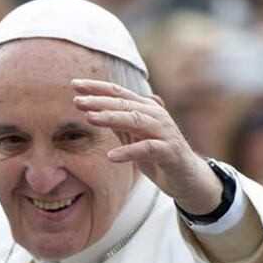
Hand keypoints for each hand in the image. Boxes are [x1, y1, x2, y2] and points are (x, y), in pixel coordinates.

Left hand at [71, 79, 221, 212]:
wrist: (188, 178)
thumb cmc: (159, 157)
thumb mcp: (135, 138)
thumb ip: (120, 124)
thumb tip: (97, 109)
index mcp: (146, 109)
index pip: (119, 93)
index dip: (97, 88)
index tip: (74, 85)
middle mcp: (156, 116)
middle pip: (124, 103)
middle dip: (99, 101)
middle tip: (77, 101)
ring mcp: (164, 132)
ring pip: (135, 120)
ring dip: (111, 118)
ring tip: (89, 118)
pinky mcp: (169, 152)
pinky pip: (147, 149)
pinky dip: (128, 151)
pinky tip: (111, 156)